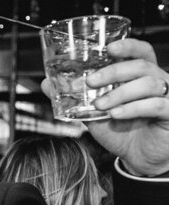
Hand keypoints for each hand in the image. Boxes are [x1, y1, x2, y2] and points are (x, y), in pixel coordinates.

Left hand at [41, 38, 168, 175]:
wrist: (138, 159)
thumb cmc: (121, 132)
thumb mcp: (94, 114)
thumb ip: (75, 99)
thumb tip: (47, 84)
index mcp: (141, 76)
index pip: (141, 52)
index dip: (129, 46)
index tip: (109, 48)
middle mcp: (158, 82)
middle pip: (141, 65)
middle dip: (114, 71)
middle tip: (90, 82)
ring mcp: (168, 96)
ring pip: (148, 83)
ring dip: (119, 93)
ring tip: (99, 105)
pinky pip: (156, 105)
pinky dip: (134, 108)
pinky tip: (116, 115)